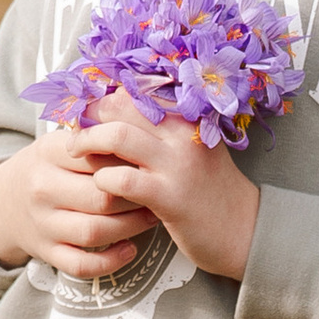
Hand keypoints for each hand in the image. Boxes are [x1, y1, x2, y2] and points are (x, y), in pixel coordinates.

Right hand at [0, 130, 148, 279]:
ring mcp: (43, 224)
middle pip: (101, 197)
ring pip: (94, 232)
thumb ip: (95, 132)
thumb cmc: (49, 167)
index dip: (131, 163)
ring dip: (131, 228)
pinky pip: (81, 265)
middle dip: (136, 198)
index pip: (98, 157)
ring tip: (151, 217)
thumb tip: (144, 117)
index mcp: (48, 153)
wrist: (4, 201)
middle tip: (157, 193)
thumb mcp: (61, 141)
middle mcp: (42, 189)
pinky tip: (130, 249)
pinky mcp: (46, 252)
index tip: (151, 163)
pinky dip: (110, 262)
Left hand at [78, 110, 261, 284]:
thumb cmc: (210, 189)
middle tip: (74, 128)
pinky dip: (102, 181)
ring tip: (75, 151)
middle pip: (121, 104)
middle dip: (89, 115)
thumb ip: (162, 128)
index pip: (135, 89)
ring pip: (117, 136)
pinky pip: (122, 181)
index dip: (103, 95)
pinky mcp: (169, 197)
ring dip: (87, 142)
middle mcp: (183, 132)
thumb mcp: (194, 147)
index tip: (87, 108)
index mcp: (188, 114)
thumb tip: (115, 107)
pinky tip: (101, 187)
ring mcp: (177, 164)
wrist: (245, 230)